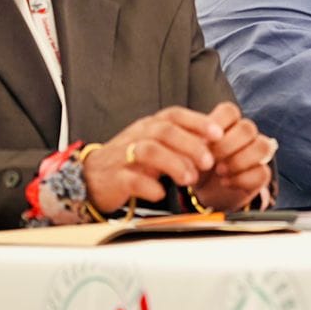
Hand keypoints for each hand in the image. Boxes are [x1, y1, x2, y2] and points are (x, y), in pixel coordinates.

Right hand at [81, 106, 226, 212]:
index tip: (218, 134)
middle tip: (209, 163)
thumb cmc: (132, 160)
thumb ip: (183, 142)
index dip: (198, 122)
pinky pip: (132, 179)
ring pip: (149, 151)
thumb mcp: (157, 145)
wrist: (91, 177)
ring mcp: (124, 156)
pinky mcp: (115, 178)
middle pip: (165, 131)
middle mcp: (137, 136)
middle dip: (191, 145)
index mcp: (149, 126)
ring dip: (174, 164)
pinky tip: (161, 194)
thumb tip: (215, 143)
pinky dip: (150, 186)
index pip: (175, 115)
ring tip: (190, 180)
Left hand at [189, 101, 276, 211]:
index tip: (204, 140)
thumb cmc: (196, 166)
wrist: (202, 192)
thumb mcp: (189, 153)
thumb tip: (200, 141)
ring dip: (239, 160)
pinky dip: (242, 179)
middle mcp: (245, 135)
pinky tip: (226, 183)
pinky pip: (262, 172)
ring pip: (262, 147)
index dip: (218, 123)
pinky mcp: (261, 174)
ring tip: (220, 171)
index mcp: (228, 123)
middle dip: (227, 145)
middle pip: (248, 128)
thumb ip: (193, 142)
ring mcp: (256, 154)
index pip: (230, 111)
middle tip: (209, 160)